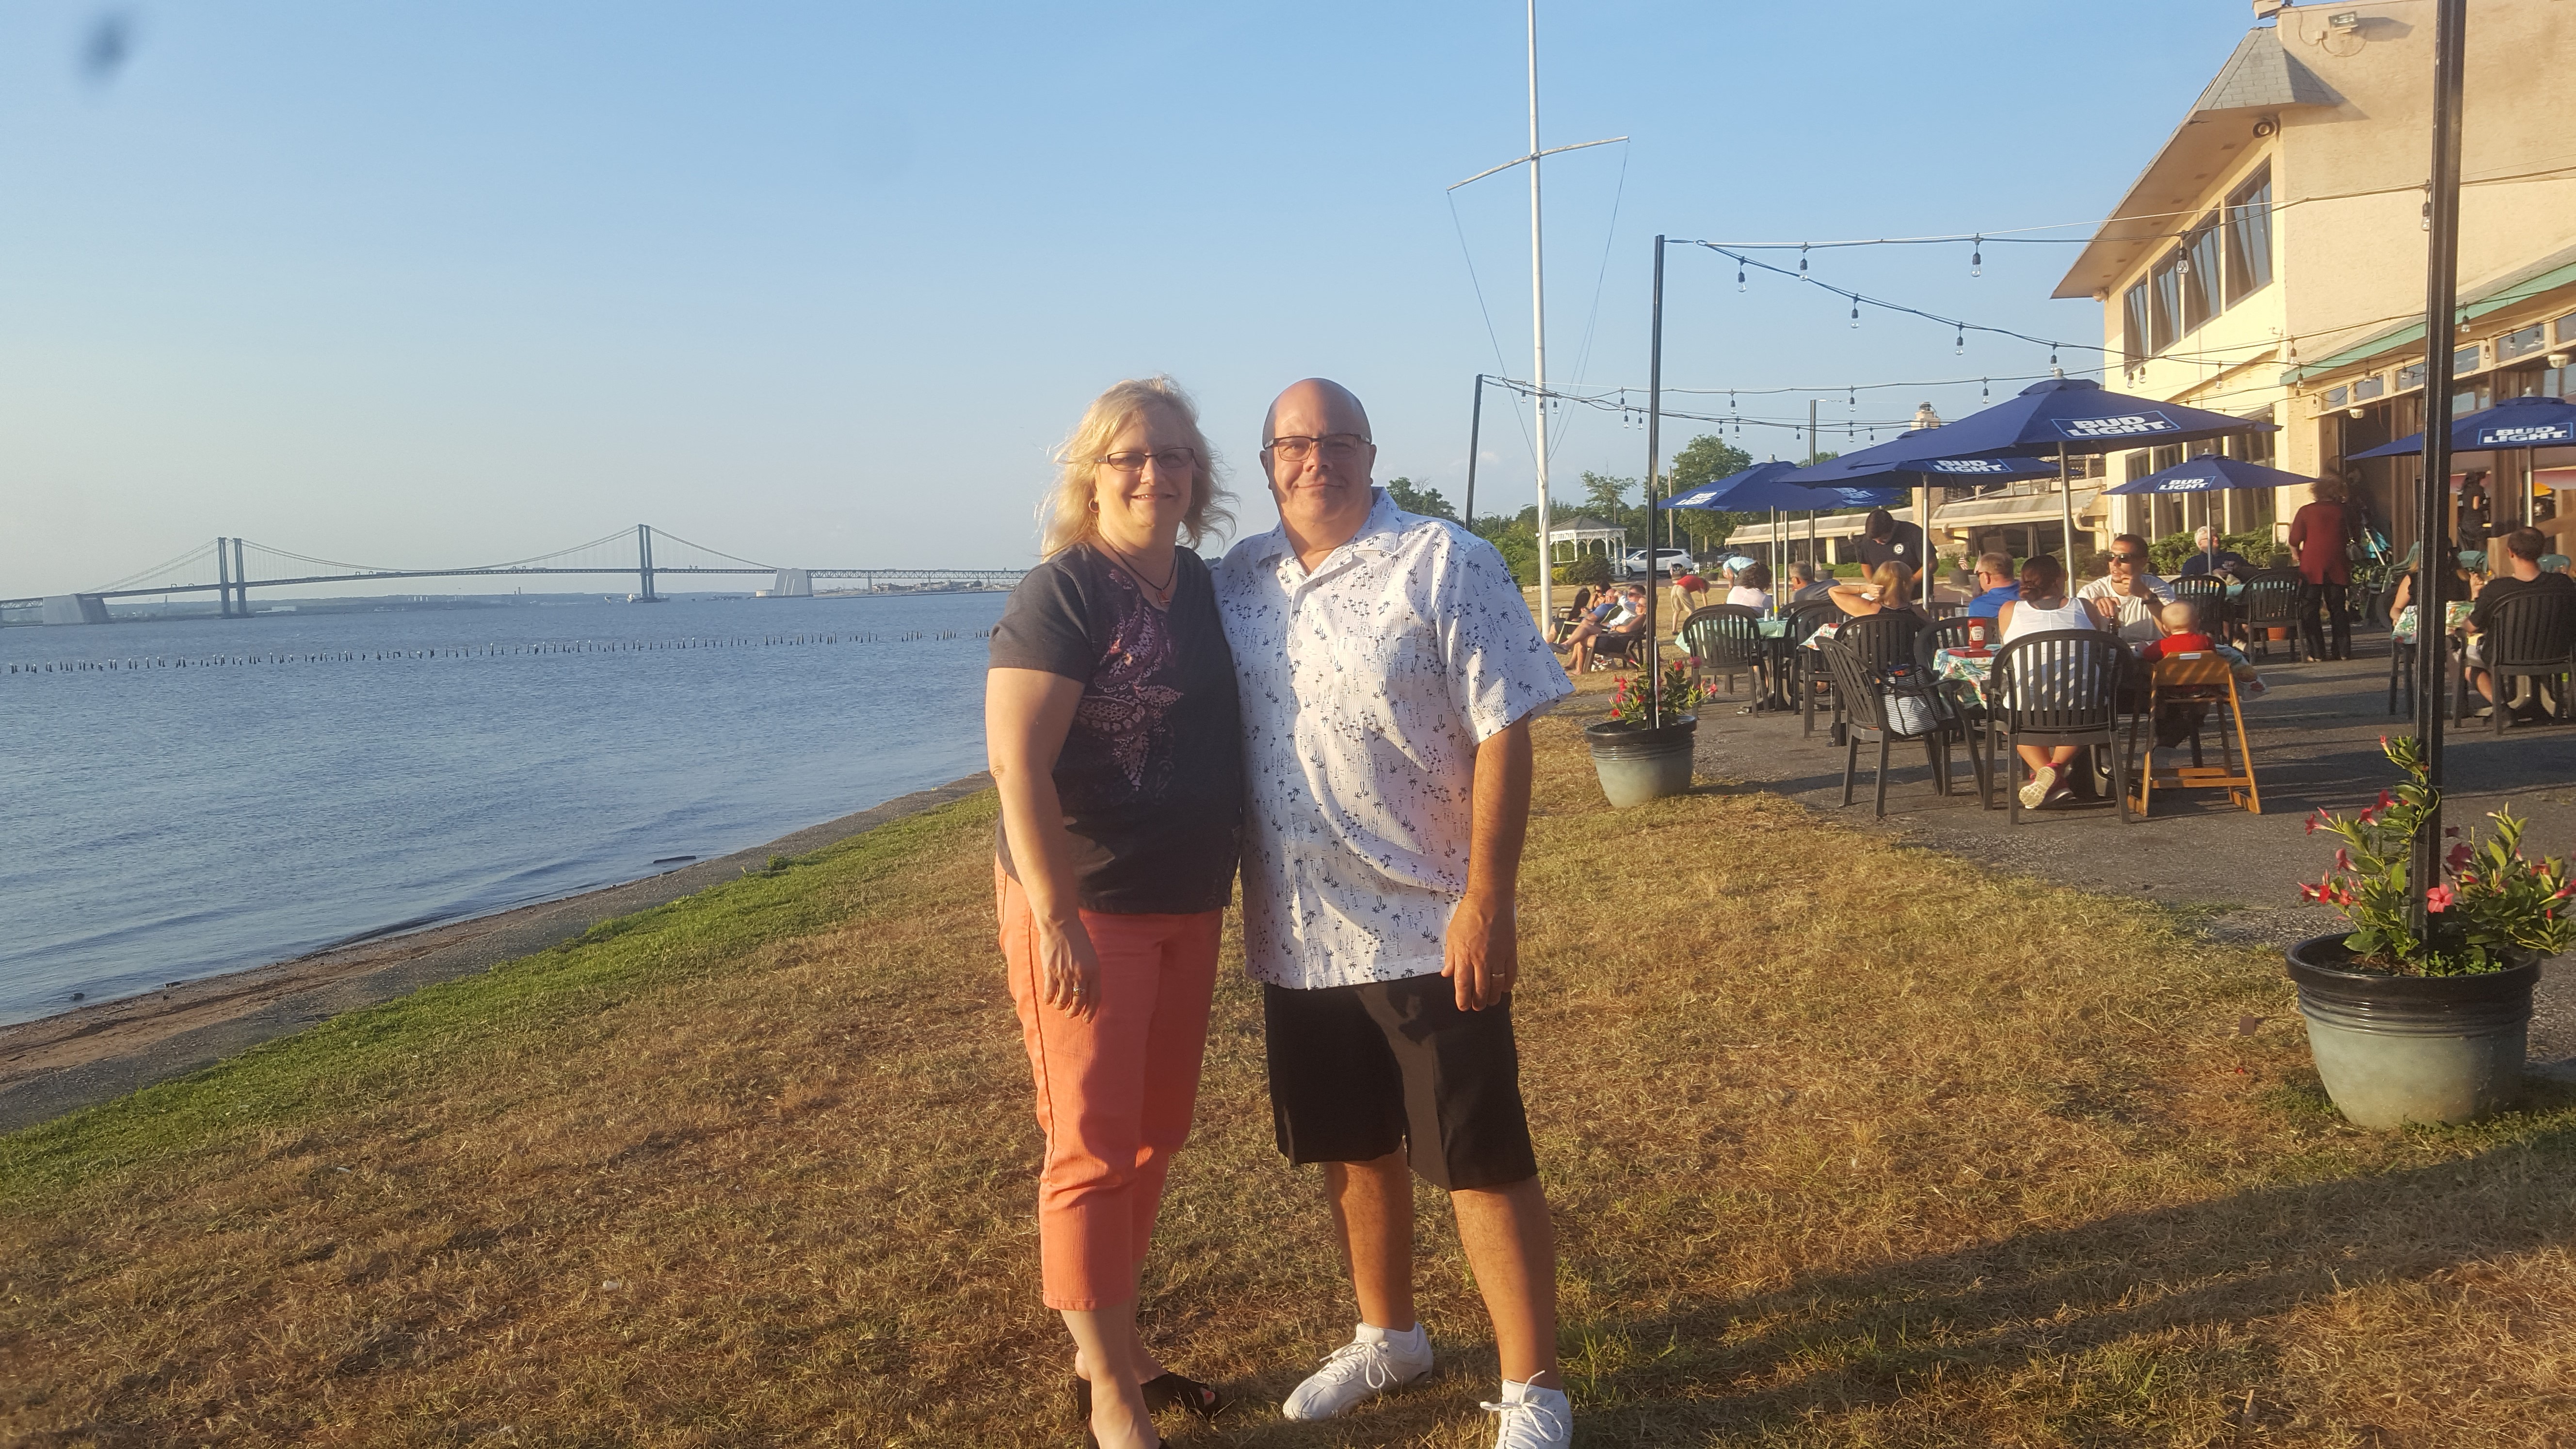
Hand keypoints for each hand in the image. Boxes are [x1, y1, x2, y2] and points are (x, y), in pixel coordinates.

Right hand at [1034, 914, 1102, 1018]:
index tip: (1086, 1019)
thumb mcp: (1090, 956)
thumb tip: (1087, 992)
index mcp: (1094, 970)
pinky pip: (1050, 991)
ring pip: (1063, 999)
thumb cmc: (1077, 939)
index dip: (1091, 1011)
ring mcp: (1065, 973)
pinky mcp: (1051, 971)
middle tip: (1070, 1014)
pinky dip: (1048, 999)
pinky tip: (1048, 1000)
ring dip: (1061, 1006)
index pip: (1095, 998)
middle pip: (1079, 1002)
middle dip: (1074, 1012)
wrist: (1061, 925)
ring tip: (1059, 1006)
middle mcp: (1081, 974)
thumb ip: (1090, 973)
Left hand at [1442, 892, 1517, 1010]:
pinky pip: (1511, 973)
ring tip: (1490, 1002)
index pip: (1463, 985)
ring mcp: (1498, 956)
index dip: (1463, 999)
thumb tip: (1446, 974)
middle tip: (1477, 1007)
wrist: (1490, 899)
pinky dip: (1508, 984)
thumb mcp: (1452, 935)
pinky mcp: (1510, 951)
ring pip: (1497, 984)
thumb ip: (1451, 957)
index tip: (1463, 1007)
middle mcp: (1481, 959)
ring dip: (1493, 997)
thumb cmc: (1468, 915)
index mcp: (1464, 956)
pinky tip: (1504, 988)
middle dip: (1478, 1002)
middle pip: (1481, 989)